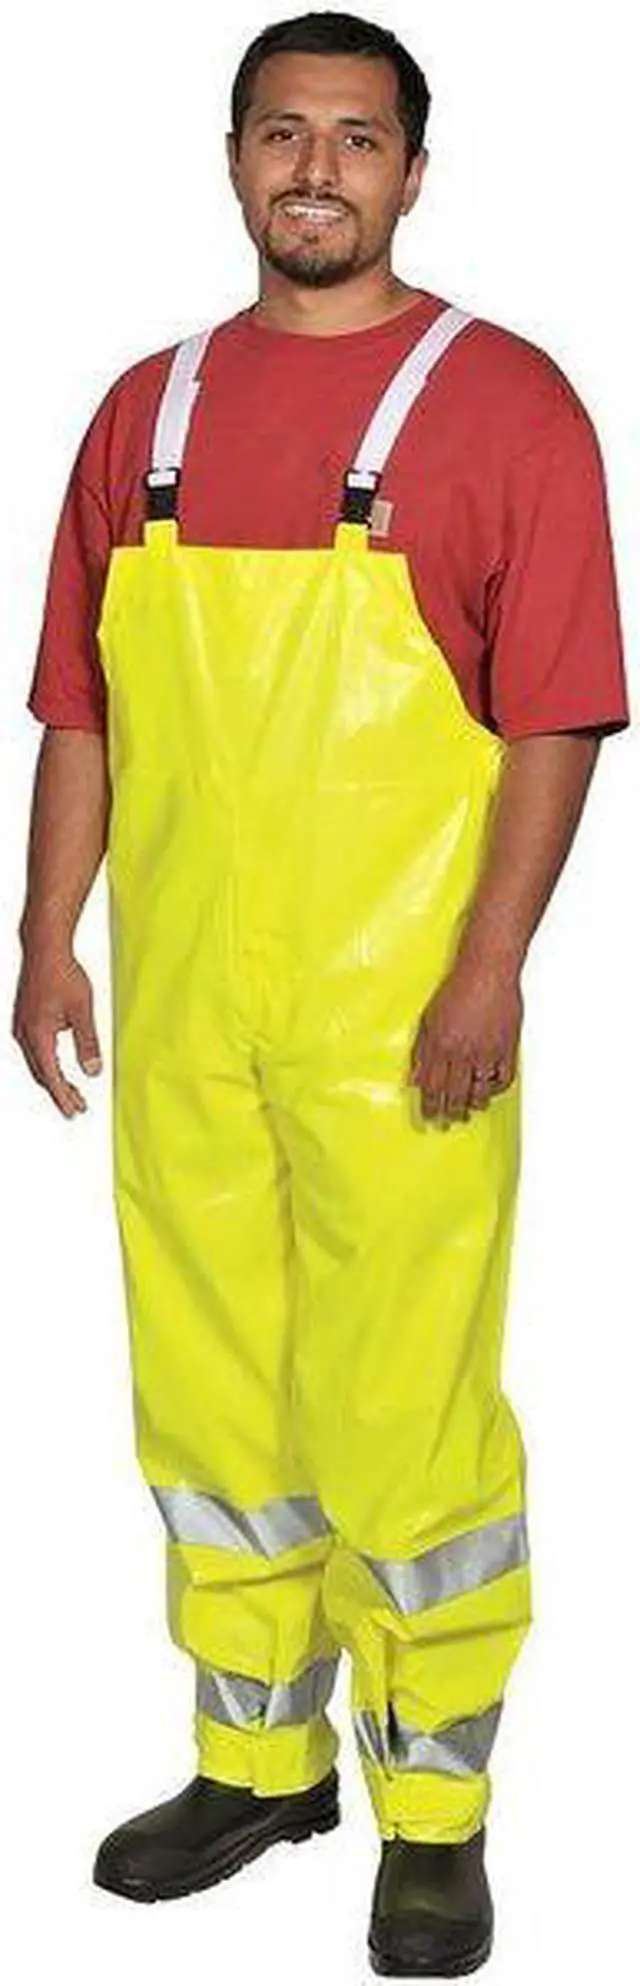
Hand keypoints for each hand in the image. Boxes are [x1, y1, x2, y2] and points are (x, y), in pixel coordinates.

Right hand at [12, 941, 102, 1117]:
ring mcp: (21, 1027)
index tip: (75, 1111)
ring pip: (36, 1063)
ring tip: (72, 1091)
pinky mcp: (24, 1019)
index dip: (63, 1097)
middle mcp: (24, 1034)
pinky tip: (59, 1064)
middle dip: (59, 1092)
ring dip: (53, 1078)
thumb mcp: (83, 1010)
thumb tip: (93, 1072)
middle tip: (77, 1107)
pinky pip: (34, 1050)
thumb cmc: (63, 974)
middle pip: (41, 1074)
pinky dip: (46, 1063)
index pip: (51, 1077)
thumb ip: (88, 1043)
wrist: (44, 948)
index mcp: (37, 1035)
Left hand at [408, 952, 522, 1125]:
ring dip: (472, 1105)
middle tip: (447, 1123)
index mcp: (441, 1045)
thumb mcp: (429, 1018)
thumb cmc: (458, 988)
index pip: (433, 1086)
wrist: (488, 971)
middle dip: (449, 1112)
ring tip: (468, 1113)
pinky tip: (490, 1093)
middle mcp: (463, 1052)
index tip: (429, 1117)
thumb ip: (422, 1051)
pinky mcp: (507, 1048)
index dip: (430, 1105)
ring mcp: (487, 1052)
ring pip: (479, 1091)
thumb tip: (416, 1078)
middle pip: (455, 1093)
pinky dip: (496, 1090)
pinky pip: (503, 1079)